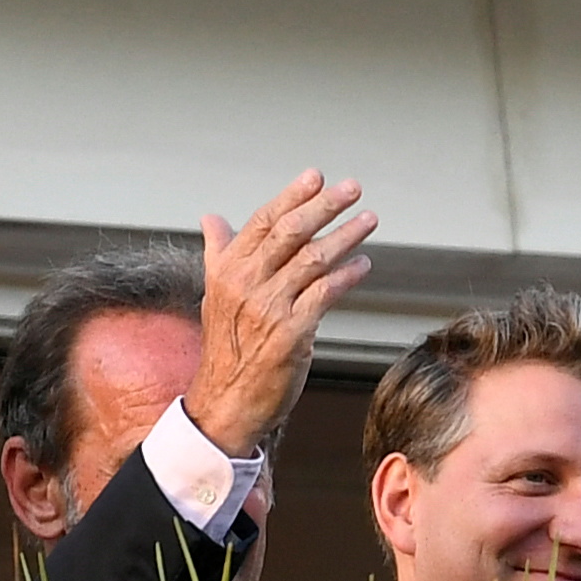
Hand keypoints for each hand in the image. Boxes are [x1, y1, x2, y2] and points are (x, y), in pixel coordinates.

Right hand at [183, 173, 376, 456]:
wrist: (224, 403)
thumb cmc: (227, 349)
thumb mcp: (216, 296)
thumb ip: (220, 253)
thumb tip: (211, 217)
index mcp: (226, 270)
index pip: (262, 222)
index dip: (291, 196)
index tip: (316, 176)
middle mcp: (245, 284)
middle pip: (290, 233)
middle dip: (324, 206)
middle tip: (352, 188)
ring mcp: (268, 308)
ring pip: (313, 260)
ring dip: (346, 236)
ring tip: (369, 220)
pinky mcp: (291, 334)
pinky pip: (325, 294)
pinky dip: (347, 276)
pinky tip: (363, 265)